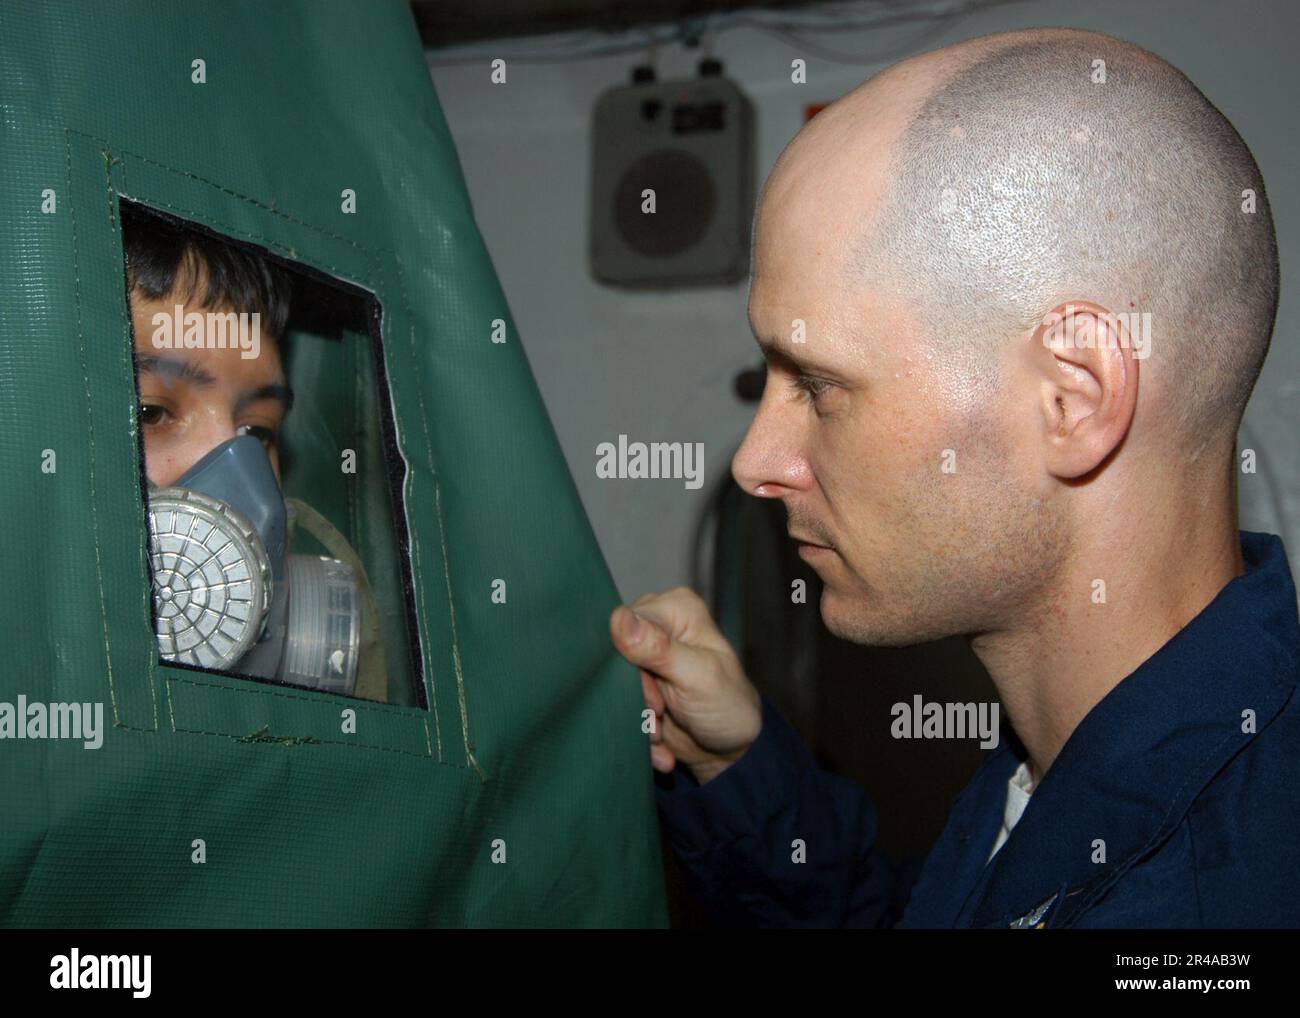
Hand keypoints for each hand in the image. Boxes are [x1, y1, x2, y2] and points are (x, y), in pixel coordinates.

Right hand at [610, 587, 762, 783]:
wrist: (730, 750)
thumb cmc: (728, 707)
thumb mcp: (699, 677)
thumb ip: (659, 648)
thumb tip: (618, 618)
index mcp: (675, 608)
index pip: (625, 627)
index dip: (632, 668)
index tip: (657, 701)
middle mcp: (656, 624)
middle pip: (614, 658)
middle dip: (634, 698)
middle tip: (660, 717)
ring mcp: (643, 655)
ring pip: (611, 684)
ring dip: (634, 717)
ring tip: (660, 732)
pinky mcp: (635, 683)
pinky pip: (615, 701)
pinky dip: (636, 727)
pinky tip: (660, 742)